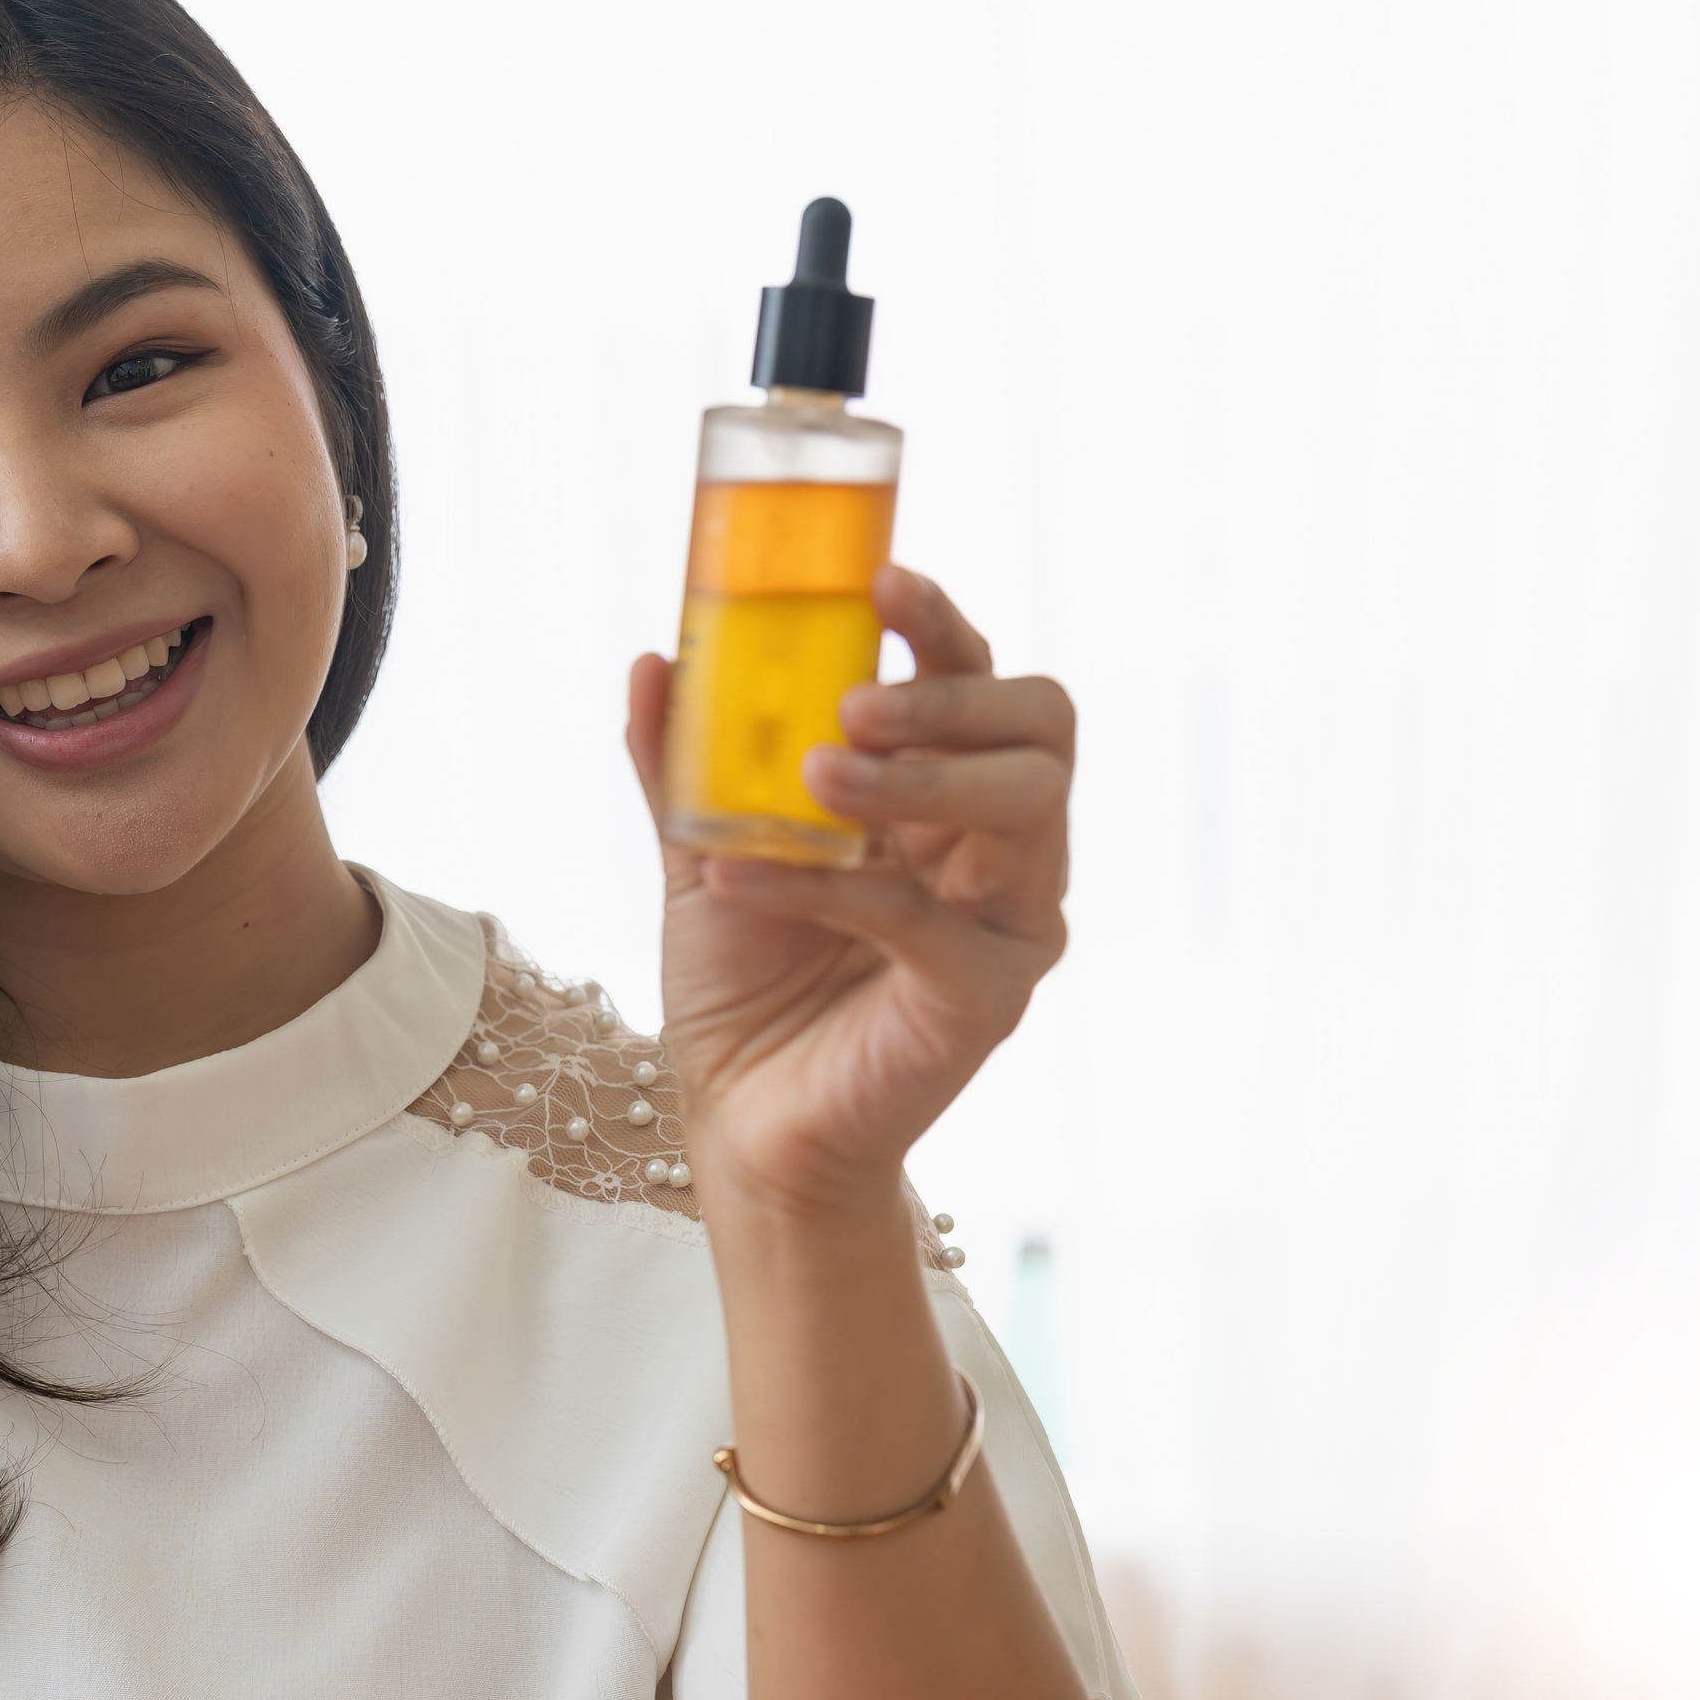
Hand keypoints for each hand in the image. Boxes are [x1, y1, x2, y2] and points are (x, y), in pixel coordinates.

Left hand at [628, 564, 1073, 1215]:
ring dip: (916, 777)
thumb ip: (685, 761)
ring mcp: (1009, 925)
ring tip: (812, 776)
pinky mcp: (986, 998)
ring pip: (1025, 811)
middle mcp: (1001, 850)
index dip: (942, 624)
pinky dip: (822, 888)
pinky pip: (923, 921)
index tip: (878, 578)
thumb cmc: (746, 983)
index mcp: (948, 795)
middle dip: (950, 696)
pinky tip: (734, 875)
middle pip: (1041, 729)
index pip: (984, 683)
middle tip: (849, 703)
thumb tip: (658, 657)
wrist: (743, 1121)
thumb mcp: (700, 849)